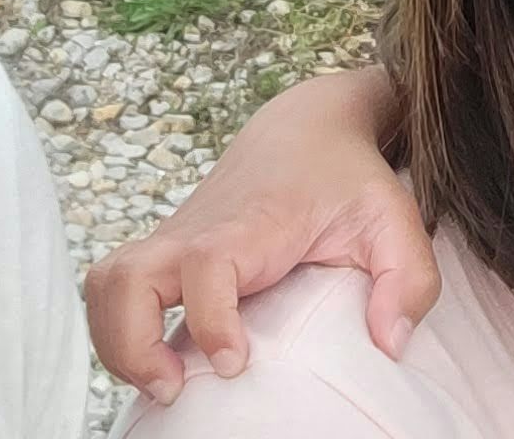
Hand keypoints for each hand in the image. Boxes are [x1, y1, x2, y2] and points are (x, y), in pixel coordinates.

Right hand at [85, 66, 432, 400]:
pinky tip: (156, 361)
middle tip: (174, 388)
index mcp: (251, 223)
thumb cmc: (348, 175)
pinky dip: (116, 327)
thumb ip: (407, 279)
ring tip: (161, 383)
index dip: (210, 317)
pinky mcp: (166, 252)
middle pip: (125, 277)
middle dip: (133, 342)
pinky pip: (113, 287)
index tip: (236, 361)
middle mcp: (199, 230)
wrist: (306, 125)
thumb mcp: (395, 219)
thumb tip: (390, 343)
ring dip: (115, 340)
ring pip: (106, 283)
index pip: (206, 264)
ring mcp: (174, 239)